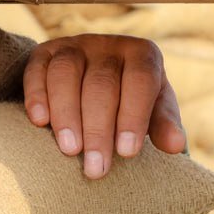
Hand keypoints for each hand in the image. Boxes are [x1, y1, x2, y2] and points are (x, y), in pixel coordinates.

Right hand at [24, 34, 185, 178]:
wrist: (98, 79)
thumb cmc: (133, 102)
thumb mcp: (154, 110)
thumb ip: (164, 125)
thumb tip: (176, 146)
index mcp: (143, 54)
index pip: (141, 80)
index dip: (133, 116)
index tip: (127, 153)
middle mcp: (108, 45)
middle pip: (102, 83)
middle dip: (99, 128)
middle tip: (96, 168)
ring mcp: (74, 46)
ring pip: (66, 74)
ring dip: (67, 114)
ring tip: (70, 150)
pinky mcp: (44, 52)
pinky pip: (37, 69)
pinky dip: (36, 95)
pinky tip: (39, 122)